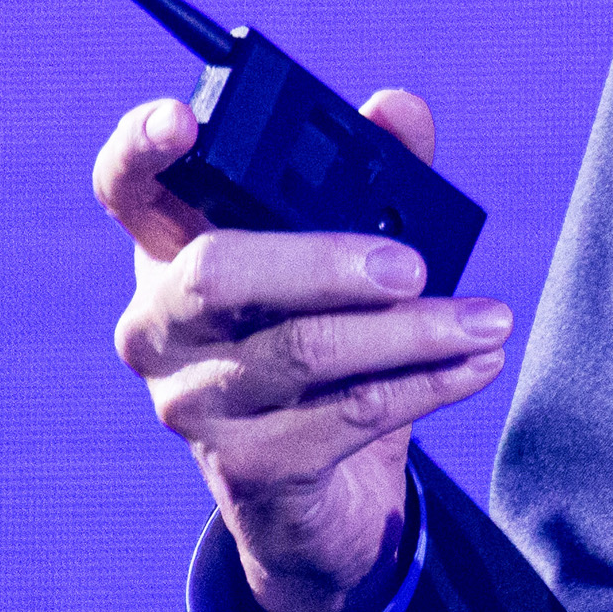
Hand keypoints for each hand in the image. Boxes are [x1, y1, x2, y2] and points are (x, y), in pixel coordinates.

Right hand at [96, 87, 512, 611]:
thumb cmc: (326, 343)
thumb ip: (376, 170)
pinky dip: (425, 384)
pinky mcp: (245, 468)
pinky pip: (343, 416)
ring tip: (487, 319)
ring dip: (409, 332)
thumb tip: (399, 109)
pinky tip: (477, 364)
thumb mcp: (346, 255)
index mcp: (170, 250)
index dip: (139, 149)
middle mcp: (158, 325)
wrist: (315, 502)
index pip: (125, 188)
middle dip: (322, 261)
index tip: (181, 120)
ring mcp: (193, 402)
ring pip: (298, 351)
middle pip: (216, 272)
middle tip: (413, 266)